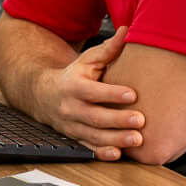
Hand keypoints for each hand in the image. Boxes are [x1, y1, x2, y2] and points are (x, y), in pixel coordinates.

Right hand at [38, 26, 143, 160]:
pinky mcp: (75, 138)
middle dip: (118, 120)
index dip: (111, 93)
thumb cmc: (73, 76)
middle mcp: (71, 107)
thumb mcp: (87, 60)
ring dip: (115, 139)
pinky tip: (117, 154)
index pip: (92, 91)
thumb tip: (128, 30)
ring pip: (93, 135)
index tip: (132, 94)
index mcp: (73, 86)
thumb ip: (109, 49)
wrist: (45, 95)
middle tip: (140, 120)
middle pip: (94, 116)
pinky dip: (102, 153)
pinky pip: (88, 148)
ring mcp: (72, 125)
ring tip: (137, 140)